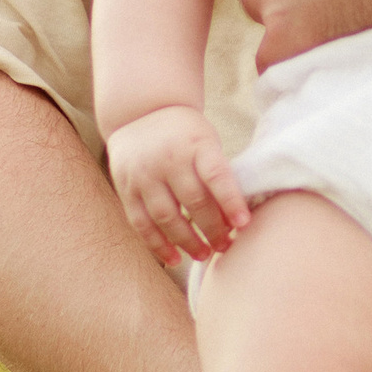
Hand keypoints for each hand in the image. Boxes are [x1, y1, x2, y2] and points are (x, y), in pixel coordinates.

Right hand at [107, 107, 250, 267]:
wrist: (142, 112)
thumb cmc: (186, 135)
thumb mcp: (207, 142)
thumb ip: (218, 174)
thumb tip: (237, 220)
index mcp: (196, 144)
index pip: (216, 176)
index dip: (231, 201)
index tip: (244, 224)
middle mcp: (168, 159)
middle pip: (193, 202)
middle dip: (213, 229)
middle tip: (227, 246)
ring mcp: (144, 174)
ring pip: (167, 217)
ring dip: (187, 242)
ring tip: (205, 255)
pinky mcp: (127, 188)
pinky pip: (141, 223)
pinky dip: (158, 245)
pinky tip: (174, 258)